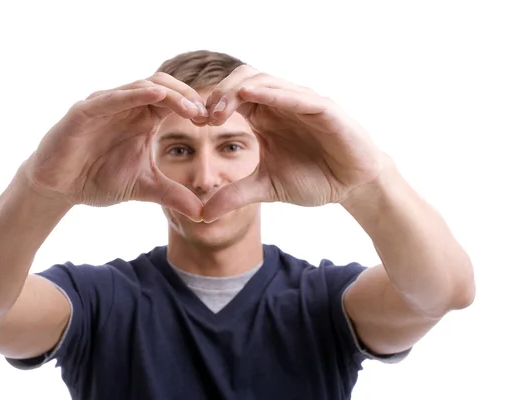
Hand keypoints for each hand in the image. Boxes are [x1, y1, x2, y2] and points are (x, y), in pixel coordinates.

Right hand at [23, 73, 208, 220]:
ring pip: (141, 86)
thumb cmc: (98, 179)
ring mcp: (105, 105)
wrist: (59, 189)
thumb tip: (204, 214)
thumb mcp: (144, 188)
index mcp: (142, 119)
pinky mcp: (84, 112)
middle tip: (209, 114)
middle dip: (188, 98)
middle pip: (163, 87)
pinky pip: (110, 98)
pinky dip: (132, 94)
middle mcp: (126, 106)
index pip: (174, 103)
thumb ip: (173, 195)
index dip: (196, 108)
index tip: (216, 122)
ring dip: (168, 94)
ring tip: (191, 107)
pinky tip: (153, 95)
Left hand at [201, 66, 385, 221]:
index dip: (212, 104)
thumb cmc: (313, 178)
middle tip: (202, 116)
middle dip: (220, 94)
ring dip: (240, 91)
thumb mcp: (266, 187)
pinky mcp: (324, 110)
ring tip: (219, 110)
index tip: (194, 122)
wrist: (352, 186)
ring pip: (267, 81)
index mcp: (265, 116)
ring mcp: (303, 103)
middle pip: (245, 79)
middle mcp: (281, 103)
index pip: (234, 96)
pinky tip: (253, 95)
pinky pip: (298, 96)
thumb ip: (235, 195)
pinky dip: (275, 93)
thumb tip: (202, 214)